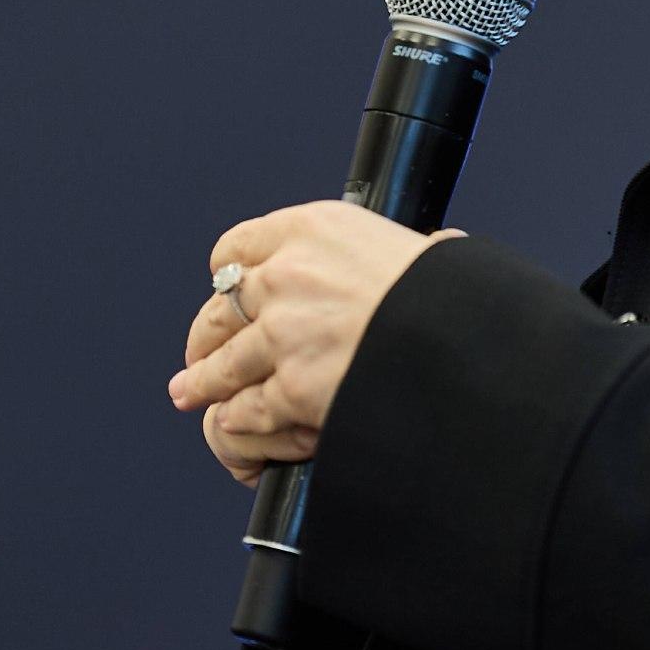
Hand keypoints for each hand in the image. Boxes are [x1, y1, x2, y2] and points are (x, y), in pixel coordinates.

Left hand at [169, 201, 464, 486]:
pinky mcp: (289, 387)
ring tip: (189, 392)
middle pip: (221, 304)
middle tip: (200, 348)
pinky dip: (237, 418)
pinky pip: (245, 406)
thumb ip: (405, 249)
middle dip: (206, 332)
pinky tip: (231, 422)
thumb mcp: (422, 248)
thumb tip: (442, 242)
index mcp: (315, 228)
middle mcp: (287, 274)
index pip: (241, 245)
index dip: (230, 271)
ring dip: (202, 380)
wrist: (460, 340)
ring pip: (221, 360)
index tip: (227, 285)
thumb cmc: (451, 296)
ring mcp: (283, 333)